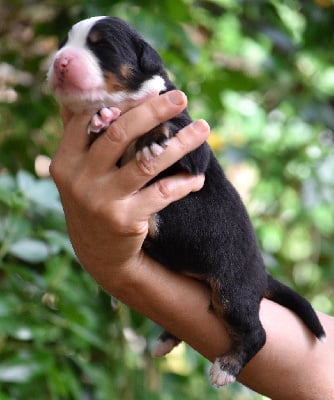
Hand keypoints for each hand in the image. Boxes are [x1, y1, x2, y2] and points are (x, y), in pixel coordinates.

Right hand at [50, 91, 208, 291]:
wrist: (98, 252)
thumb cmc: (94, 200)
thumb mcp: (78, 172)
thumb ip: (81, 136)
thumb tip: (94, 90)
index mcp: (66, 160)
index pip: (90, 117)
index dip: (121, 99)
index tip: (150, 88)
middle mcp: (80, 178)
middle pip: (119, 133)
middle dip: (153, 111)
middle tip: (181, 97)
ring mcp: (102, 200)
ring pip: (146, 162)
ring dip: (179, 144)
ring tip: (204, 129)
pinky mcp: (125, 220)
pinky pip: (162, 194)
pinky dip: (183, 184)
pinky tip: (198, 178)